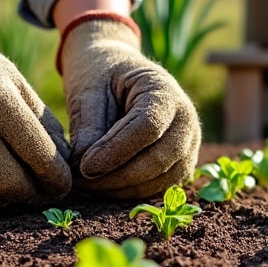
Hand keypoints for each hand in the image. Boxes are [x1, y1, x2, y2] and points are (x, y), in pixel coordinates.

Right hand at [0, 0, 71, 206]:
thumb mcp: (11, 79)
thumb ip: (42, 119)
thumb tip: (67, 163)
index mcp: (1, 104)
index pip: (43, 160)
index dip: (58, 181)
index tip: (61, 185)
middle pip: (14, 187)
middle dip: (32, 195)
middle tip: (37, 191)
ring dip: (2, 198)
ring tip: (7, 183)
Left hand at [58, 13, 200, 198]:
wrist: (119, 74)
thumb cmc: (102, 77)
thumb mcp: (88, 91)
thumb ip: (88, 126)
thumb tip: (85, 169)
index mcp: (165, 91)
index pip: (148, 127)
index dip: (115, 151)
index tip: (83, 166)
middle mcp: (186, 119)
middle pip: (158, 159)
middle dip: (115, 177)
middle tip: (78, 182)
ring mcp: (188, 145)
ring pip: (159, 179)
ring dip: (119, 189)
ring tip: (85, 185)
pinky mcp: (180, 165)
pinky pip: (157, 187)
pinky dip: (128, 192)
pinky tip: (101, 186)